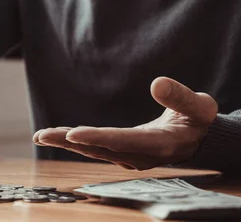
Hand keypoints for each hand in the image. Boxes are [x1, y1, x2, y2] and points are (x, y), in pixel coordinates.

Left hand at [33, 77, 217, 169]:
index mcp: (160, 145)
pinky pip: (95, 149)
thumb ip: (181, 96)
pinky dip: (76, 143)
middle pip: (100, 148)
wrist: (200, 140)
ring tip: (40, 135)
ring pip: (93, 150)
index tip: (73, 134)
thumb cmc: (199, 119)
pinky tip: (58, 136)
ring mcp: (130, 158)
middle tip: (40, 135)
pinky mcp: (122, 155)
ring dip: (66, 143)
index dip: (98, 138)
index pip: (123, 141)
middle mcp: (140, 157)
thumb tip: (157, 82)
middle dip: (68, 142)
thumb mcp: (200, 106)